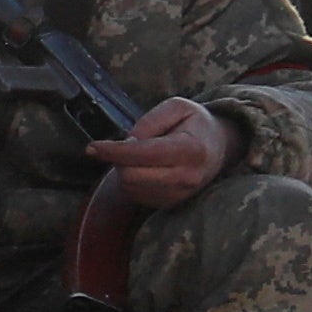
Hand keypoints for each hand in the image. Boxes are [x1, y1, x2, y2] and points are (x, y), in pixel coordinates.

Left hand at [86, 96, 240, 206]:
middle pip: (131, 176)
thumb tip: (127, 144)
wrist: (220, 148)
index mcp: (190, 150)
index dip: (113, 151)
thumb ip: (150, 121)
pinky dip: (132, 181)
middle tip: (122, 146)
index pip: (142, 154)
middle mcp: (186, 178)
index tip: (91, 147)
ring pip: (130, 188)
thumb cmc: (195, 123)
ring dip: (124, 170)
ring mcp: (179, 195)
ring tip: (139, 155)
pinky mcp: (170, 204)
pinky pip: (136, 196)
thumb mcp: (176, 107)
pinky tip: (144, 168)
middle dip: (118, 160)